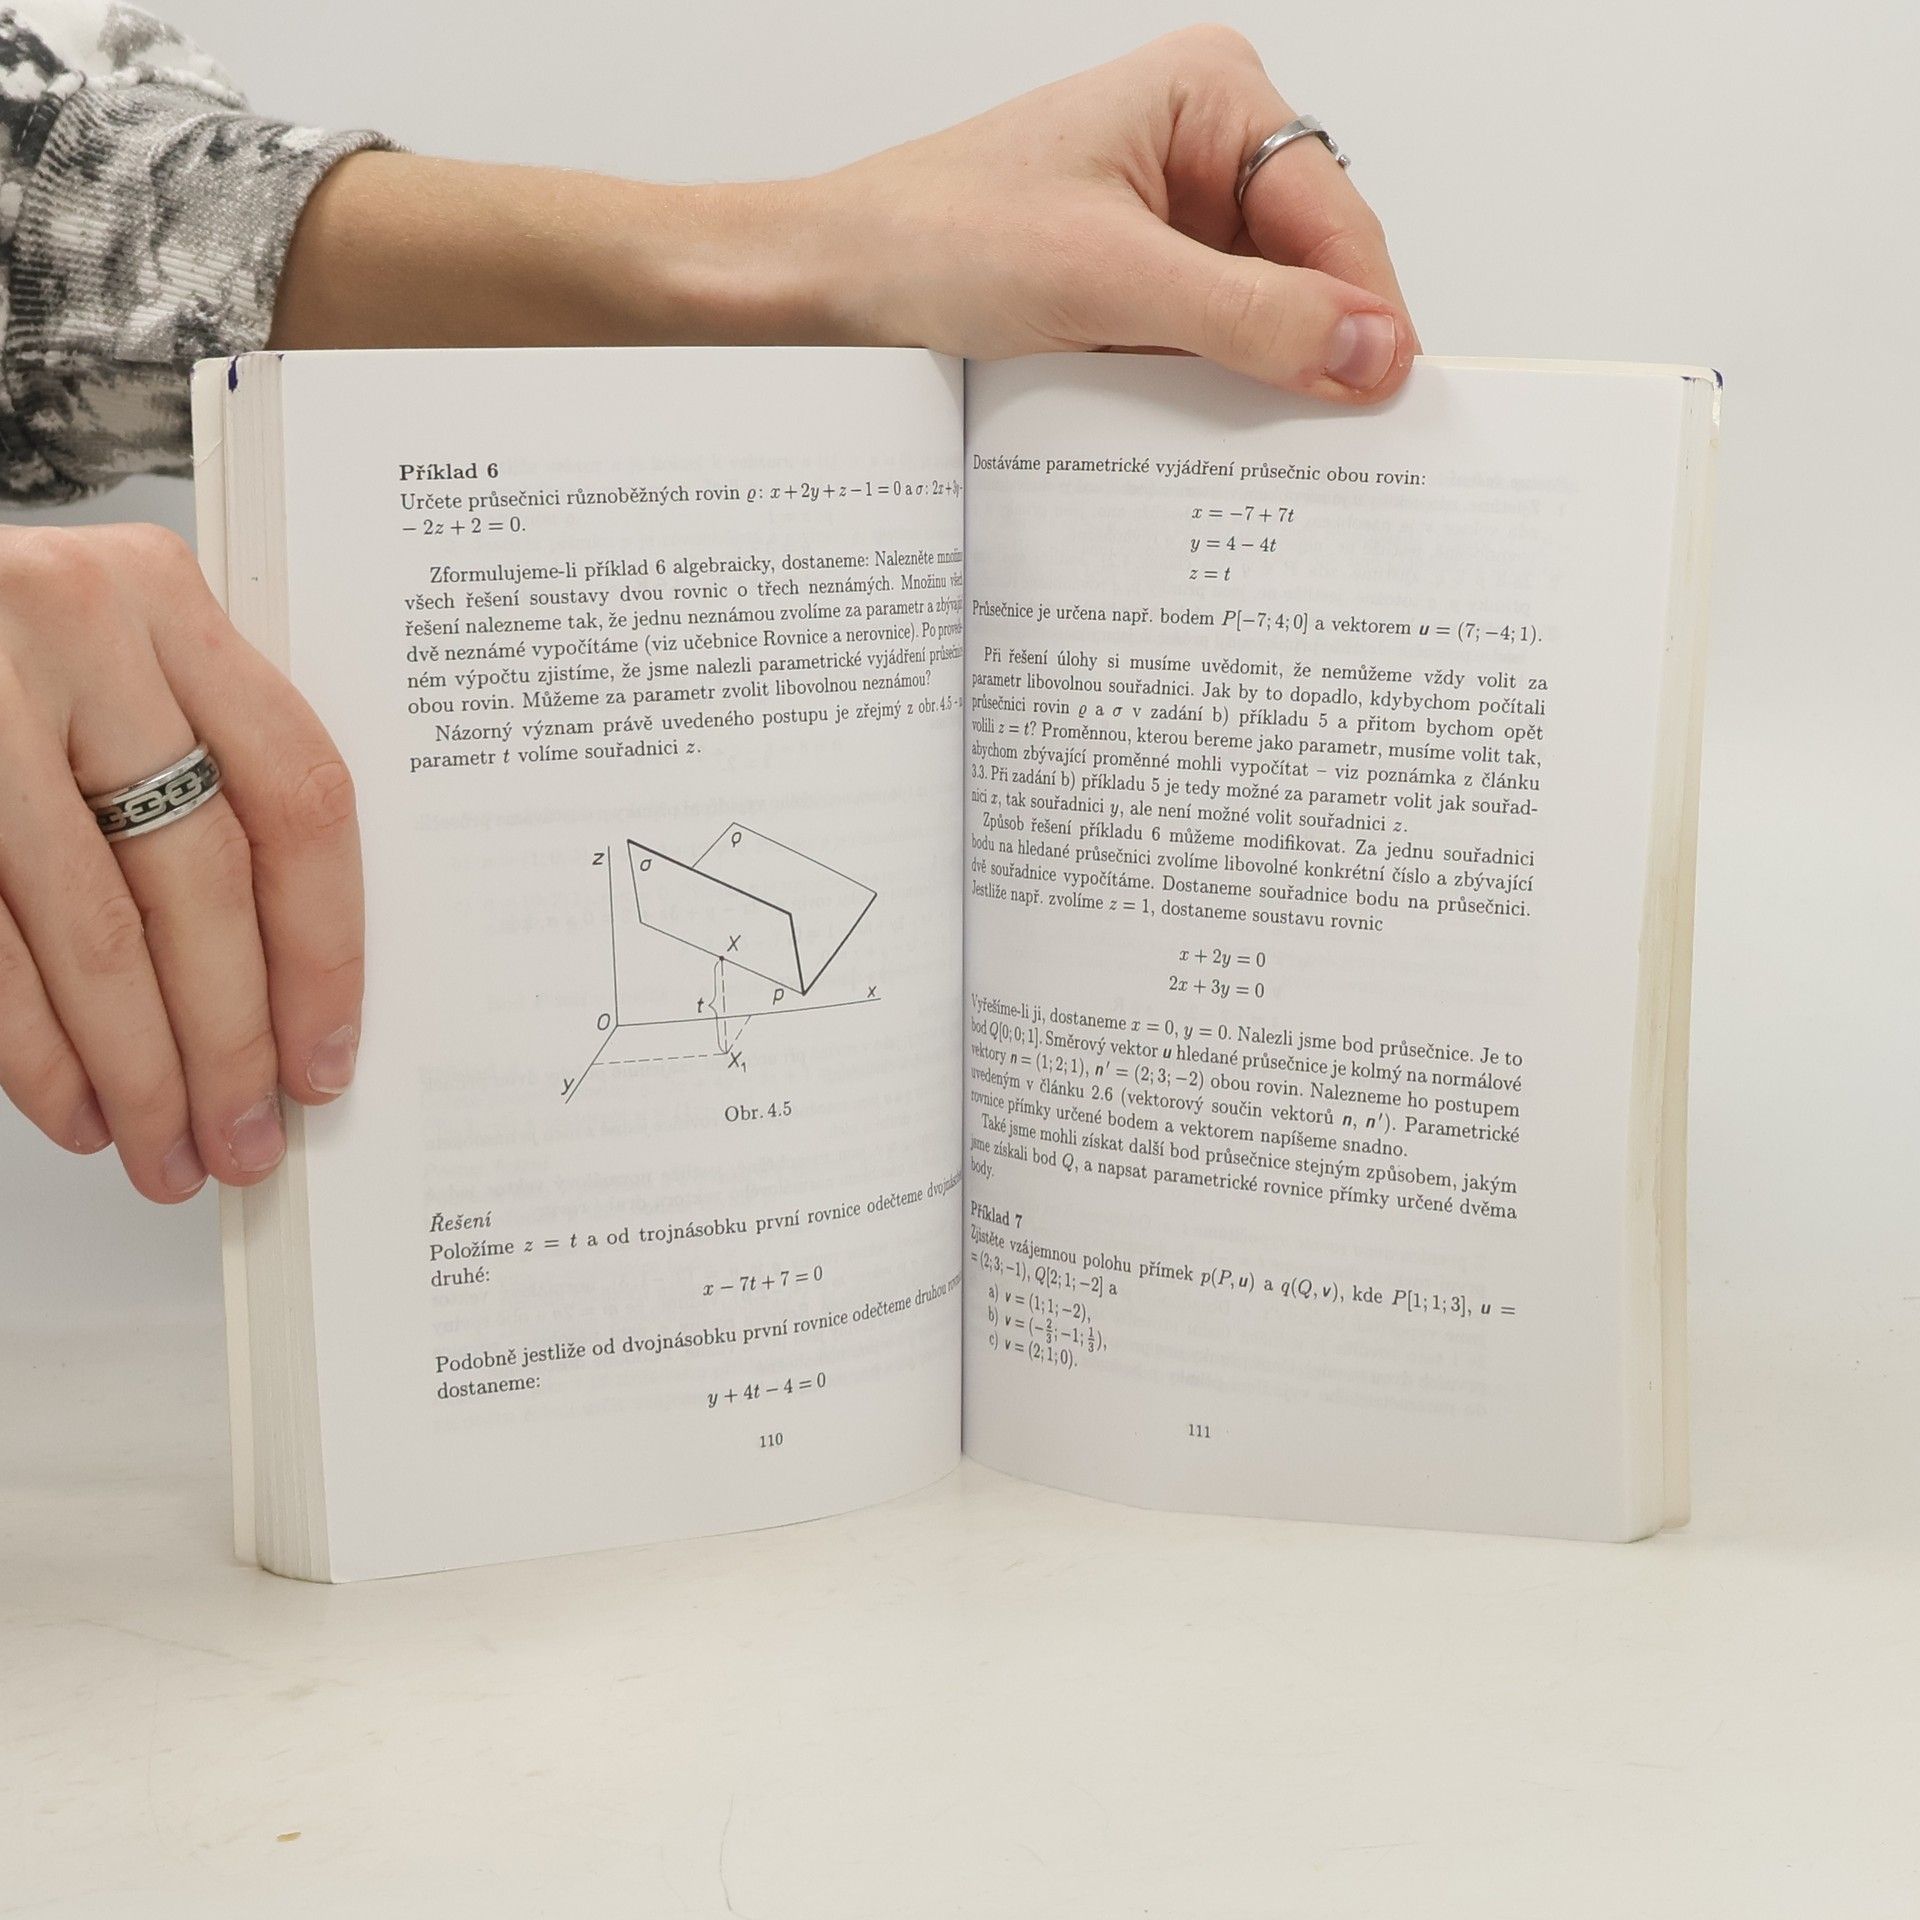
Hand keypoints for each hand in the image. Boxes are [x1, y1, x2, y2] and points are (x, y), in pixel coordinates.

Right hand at [0, 525, 362, 1202]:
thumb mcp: (108, 654)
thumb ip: (200, 758)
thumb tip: (289, 979)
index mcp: (162, 597)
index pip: (297, 797)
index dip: (323, 949)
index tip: (327, 1053)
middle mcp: (70, 632)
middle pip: (201, 880)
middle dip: (231, 1041)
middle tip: (246, 1138)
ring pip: (94, 931)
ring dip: (138, 1071)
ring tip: (164, 1149)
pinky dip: (36, 1052)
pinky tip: (75, 1107)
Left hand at [272, 28, 1414, 403]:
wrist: (814, 289)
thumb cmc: (925, 245)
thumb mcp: (1106, 282)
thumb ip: (1251, 319)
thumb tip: (1377, 355)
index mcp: (1207, 94)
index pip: (1336, 211)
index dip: (1367, 312)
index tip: (1391, 404)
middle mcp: (1195, 145)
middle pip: (1308, 264)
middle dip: (1312, 352)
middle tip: (1329, 450)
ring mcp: (1161, 218)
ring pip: (1257, 315)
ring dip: (1252, 382)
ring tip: (1250, 451)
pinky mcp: (1125, 283)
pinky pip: (1200, 344)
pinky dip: (1201, 393)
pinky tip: (1190, 437)